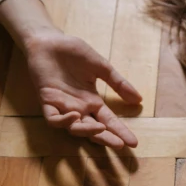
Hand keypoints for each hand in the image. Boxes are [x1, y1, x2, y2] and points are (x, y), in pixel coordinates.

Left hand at [24, 30, 141, 148]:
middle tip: (120, 145)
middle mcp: (79, 108)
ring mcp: (62, 106)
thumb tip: (139, 100)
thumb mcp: (102, 67)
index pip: (109, 120)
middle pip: (93, 130)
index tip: (134, 142)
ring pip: (74, 128)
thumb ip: (118, 83)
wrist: (50, 40)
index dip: (120, 131)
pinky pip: (53, 118)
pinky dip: (63, 121)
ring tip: (101, 129)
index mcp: (92, 101)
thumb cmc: (74, 52)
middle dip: (107, 138)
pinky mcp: (46, 100)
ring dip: (87, 131)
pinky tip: (75, 115)